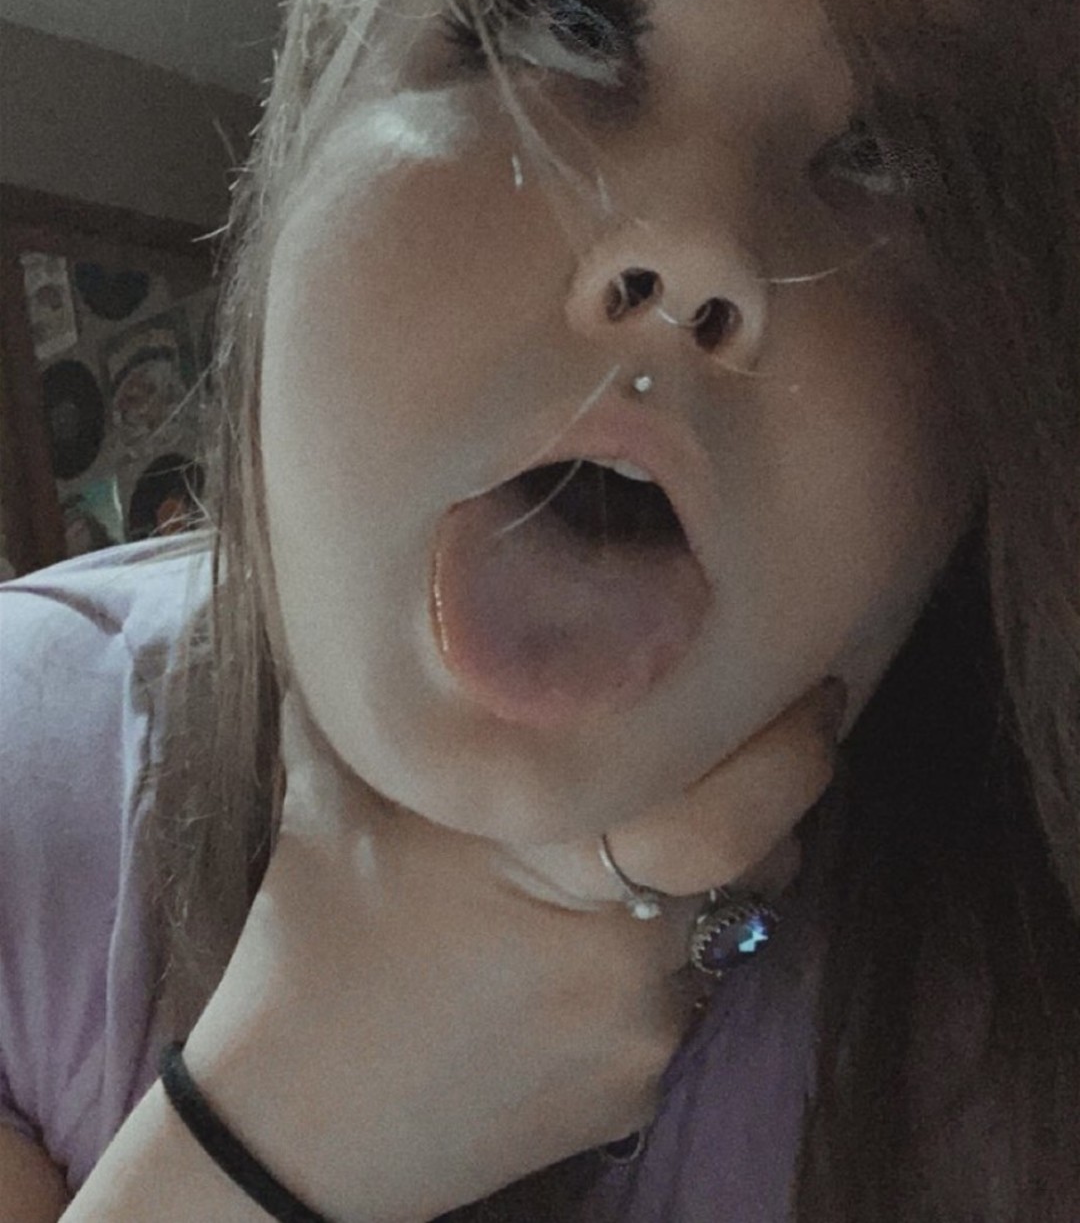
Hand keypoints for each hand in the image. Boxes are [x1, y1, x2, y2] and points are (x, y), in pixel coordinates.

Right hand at [183, 674, 844, 1222]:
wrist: (294, 1130)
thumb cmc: (315, 938)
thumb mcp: (337, 789)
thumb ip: (397, 692)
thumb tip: (417, 584)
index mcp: (561, 854)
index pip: (737, 799)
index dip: (790, 739)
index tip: (811, 684)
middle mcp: (626, 948)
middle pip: (762, 852)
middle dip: (765, 794)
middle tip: (741, 743)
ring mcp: (642, 1030)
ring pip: (731, 921)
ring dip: (713, 872)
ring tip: (642, 838)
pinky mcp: (640, 1087)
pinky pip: (691, 989)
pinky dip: (666, 947)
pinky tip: (587, 934)